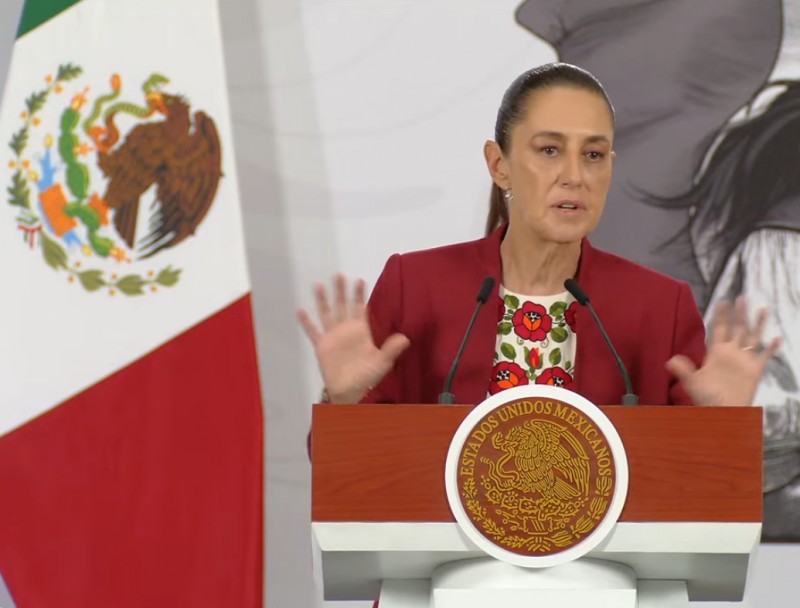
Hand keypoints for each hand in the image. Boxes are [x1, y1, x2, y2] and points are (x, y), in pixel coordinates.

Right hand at [297, 274, 409, 402]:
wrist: (351, 392)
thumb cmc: (368, 376)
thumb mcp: (383, 362)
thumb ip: (391, 349)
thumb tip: (406, 338)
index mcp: (361, 331)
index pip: (360, 308)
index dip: (359, 295)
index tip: (359, 279)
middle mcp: (346, 330)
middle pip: (342, 306)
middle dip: (341, 291)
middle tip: (338, 275)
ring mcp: (333, 337)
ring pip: (327, 314)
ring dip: (323, 300)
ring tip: (318, 285)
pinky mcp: (322, 346)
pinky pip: (313, 332)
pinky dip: (306, 322)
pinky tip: (300, 310)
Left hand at [665, 297, 780, 405]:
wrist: (721, 412)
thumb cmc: (705, 398)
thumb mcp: (692, 382)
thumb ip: (683, 370)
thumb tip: (669, 360)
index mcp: (716, 353)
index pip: (719, 329)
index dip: (721, 316)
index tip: (722, 301)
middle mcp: (731, 353)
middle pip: (737, 329)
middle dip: (740, 314)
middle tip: (742, 298)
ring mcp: (744, 361)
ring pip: (753, 338)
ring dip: (757, 325)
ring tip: (763, 310)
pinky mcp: (755, 371)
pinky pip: (765, 357)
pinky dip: (771, 348)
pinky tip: (776, 338)